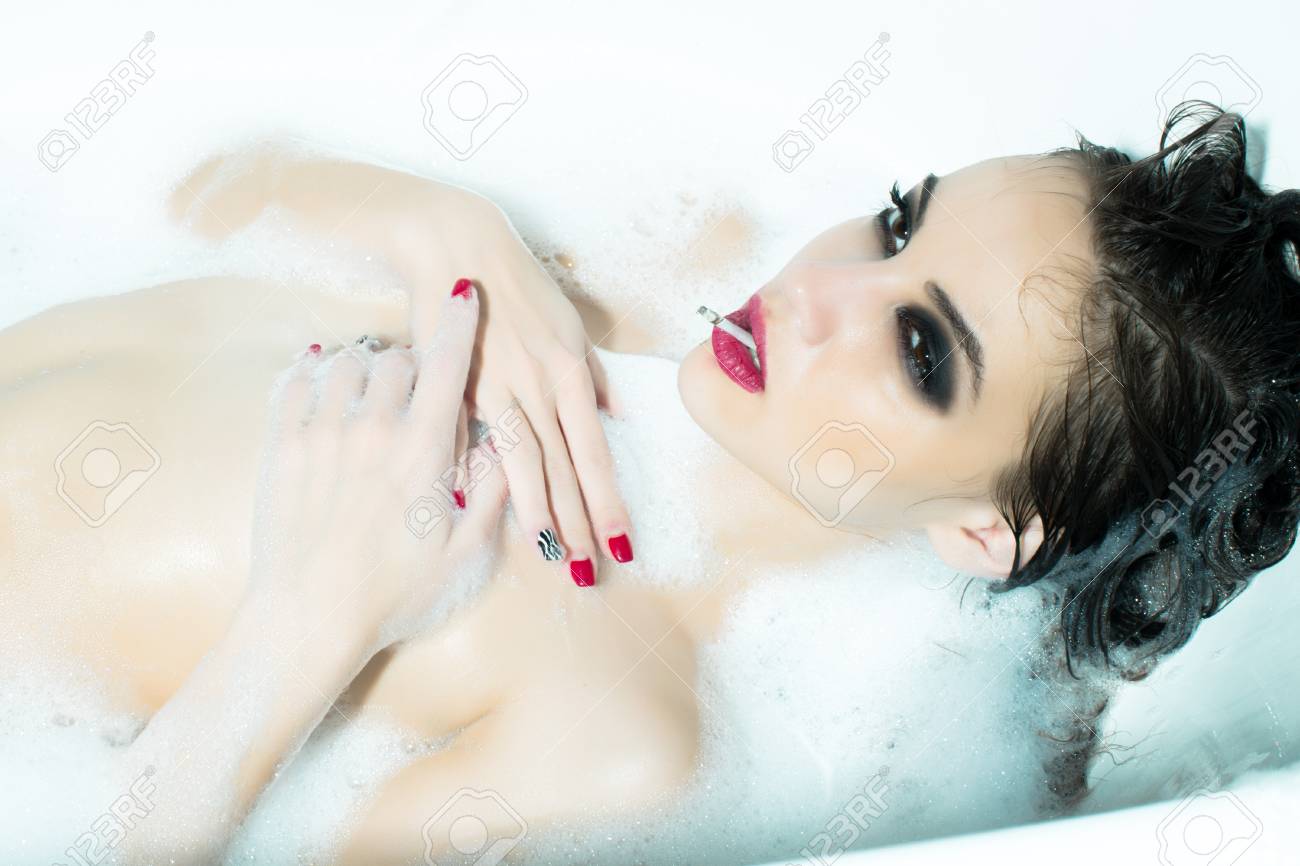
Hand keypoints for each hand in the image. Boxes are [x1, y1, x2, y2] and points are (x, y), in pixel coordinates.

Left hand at [251, 284, 506, 647]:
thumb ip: (492, 494)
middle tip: (415, 386)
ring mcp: (320, 434)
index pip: (447, 366)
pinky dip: (312, 373)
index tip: (463, 294)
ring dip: (364, 366)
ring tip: (369, 387)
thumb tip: (506, 449)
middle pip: (395, 359)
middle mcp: (371, 429)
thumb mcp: (463, 553)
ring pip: (346, 363)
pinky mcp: (280, 448)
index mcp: (420, 451)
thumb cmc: (392, 593)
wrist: (308, 619)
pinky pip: (295, 384)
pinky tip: (320, 378)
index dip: (459, 324)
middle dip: (411, 363)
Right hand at [417, 229, 633, 586]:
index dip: (609, 499)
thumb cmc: (517, 285)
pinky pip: (472, 438)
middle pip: (566, 466)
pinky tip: (483, 510)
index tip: (623, 540)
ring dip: (541, 512)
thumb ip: (590, 373)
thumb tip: (616, 412)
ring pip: (526, 460)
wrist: (458, 245)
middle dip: (581, 521)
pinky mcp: (456, 382)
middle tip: (592, 570)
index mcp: (570, 371)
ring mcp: (497, 384)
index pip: (595, 451)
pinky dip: (478, 473)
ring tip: (554, 555)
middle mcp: (540, 383)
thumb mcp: (568, 324)